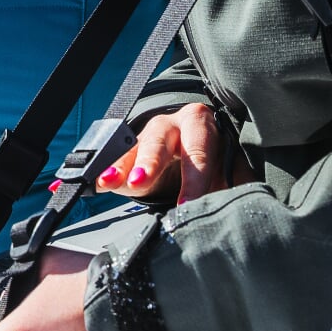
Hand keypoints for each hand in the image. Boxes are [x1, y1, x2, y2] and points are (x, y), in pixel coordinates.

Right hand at [95, 103, 247, 203]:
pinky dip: (100, 174)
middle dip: (149, 162)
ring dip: (119, 168)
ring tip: (107, 182)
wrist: (195, 149)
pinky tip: (85, 184)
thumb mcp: (229, 169)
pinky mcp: (126, 157)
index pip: (198, 151)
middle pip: (157, 141)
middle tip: (141, 182)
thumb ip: (236, 184)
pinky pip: (111, 164)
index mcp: (199, 124)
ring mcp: (143, 139)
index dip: (193, 180)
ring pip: (129, 151)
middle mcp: (168, 126)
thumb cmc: (214, 161)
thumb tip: (246, 205)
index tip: (186, 206)